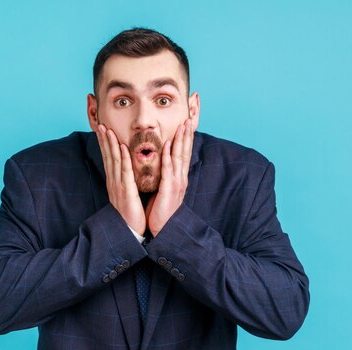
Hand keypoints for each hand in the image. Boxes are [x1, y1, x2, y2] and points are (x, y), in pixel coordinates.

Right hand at [96, 124, 145, 235]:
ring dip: (110, 144)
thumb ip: (124, 182)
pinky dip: (123, 158)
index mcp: (114, 182)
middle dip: (104, 140)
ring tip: (108, 130)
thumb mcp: (125, 195)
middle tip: (101, 124)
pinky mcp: (126, 192)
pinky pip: (125, 172)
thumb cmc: (129, 214)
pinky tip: (122, 147)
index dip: (104, 144)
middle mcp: (113, 182)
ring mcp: (118, 186)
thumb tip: (125, 172)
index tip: (102, 130)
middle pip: (107, 157)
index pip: (108, 159)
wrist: (129, 231)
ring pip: (114, 161)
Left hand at [146, 118, 193, 235]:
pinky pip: (169, 170)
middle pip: (185, 151)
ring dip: (182, 140)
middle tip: (190, 117)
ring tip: (184, 125)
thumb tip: (162, 164)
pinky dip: (169, 156)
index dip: (186, 138)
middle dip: (188, 134)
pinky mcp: (169, 190)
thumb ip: (165, 176)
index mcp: (178, 177)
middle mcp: (180, 178)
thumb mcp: (164, 189)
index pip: (183, 153)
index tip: (187, 122)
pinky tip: (169, 145)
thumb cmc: (161, 209)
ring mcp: (177, 183)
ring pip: (180, 157)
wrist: (163, 229)